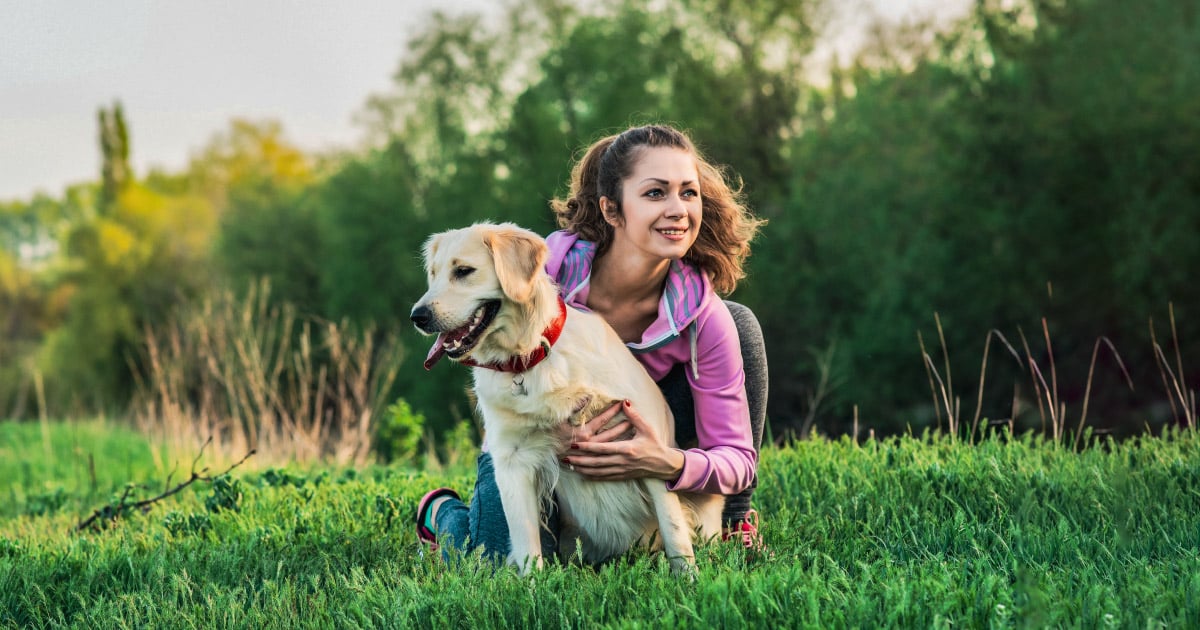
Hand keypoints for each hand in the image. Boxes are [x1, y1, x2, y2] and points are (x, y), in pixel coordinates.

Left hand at [562, 400, 684, 481]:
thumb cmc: (655, 444)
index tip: (574, 444)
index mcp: (627, 449)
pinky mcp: (623, 476)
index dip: (587, 446)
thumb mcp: (646, 428)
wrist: (664, 464)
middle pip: (596, 462)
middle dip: (580, 460)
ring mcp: (622, 470)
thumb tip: (624, 402)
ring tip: (570, 466)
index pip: (602, 448)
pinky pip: (605, 477)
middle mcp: (622, 461)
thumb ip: (634, 416)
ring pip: (598, 471)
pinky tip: (583, 475)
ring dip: (583, 469)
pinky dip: (593, 476)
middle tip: (565, 457)